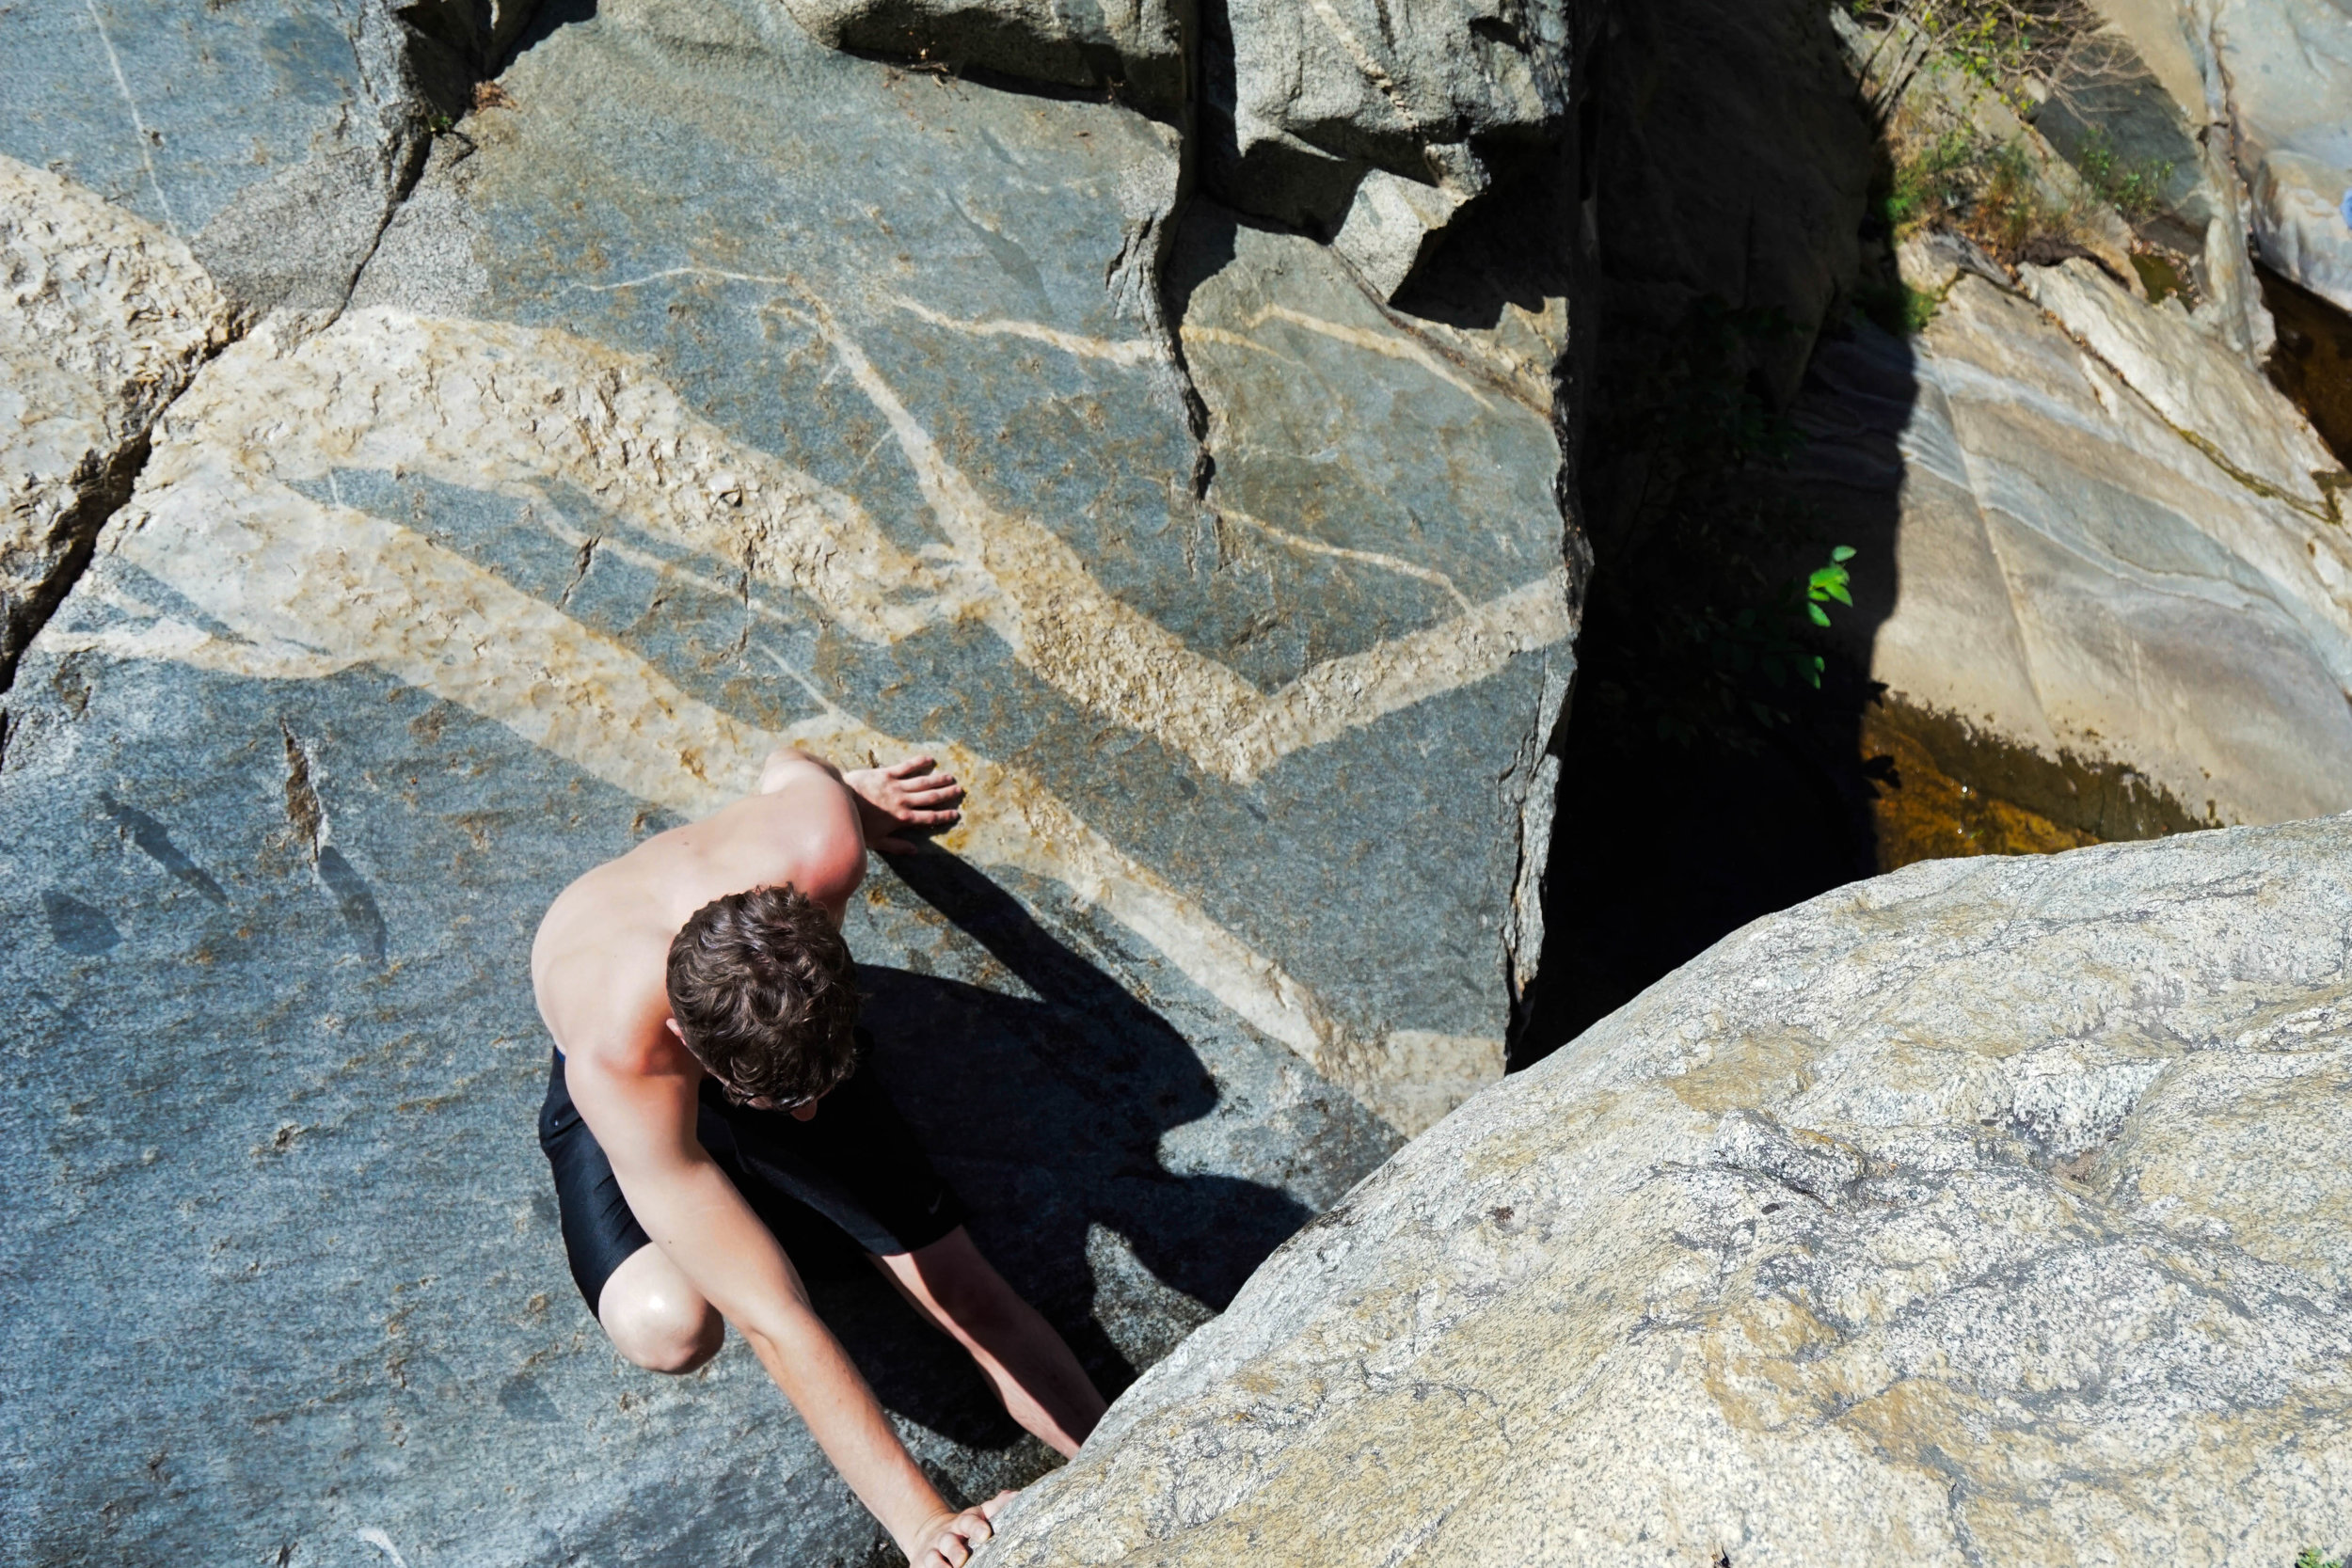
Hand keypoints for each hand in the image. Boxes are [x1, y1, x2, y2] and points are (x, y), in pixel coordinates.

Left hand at [843, 753, 963, 852]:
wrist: (839, 803)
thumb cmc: (855, 824)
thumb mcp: (875, 841)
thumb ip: (896, 846)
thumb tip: (915, 851)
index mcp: (902, 819)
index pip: (929, 818)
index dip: (944, 816)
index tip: (955, 814)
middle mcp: (903, 802)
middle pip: (930, 798)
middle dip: (946, 795)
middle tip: (959, 791)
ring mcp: (895, 787)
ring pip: (922, 782)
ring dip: (938, 780)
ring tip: (950, 777)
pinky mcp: (886, 774)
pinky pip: (906, 767)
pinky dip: (919, 762)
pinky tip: (929, 759)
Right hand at [909, 1492, 1014, 1566]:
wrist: (930, 1536)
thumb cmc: (964, 1528)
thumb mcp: (979, 1516)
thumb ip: (996, 1507)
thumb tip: (1017, 1494)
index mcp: (964, 1523)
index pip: (970, 1521)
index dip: (977, 1526)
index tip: (985, 1534)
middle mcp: (948, 1536)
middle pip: (951, 1540)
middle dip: (957, 1549)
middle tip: (964, 1556)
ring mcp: (934, 1550)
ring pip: (936, 1556)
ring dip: (943, 1563)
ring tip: (954, 1567)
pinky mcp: (923, 1563)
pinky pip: (926, 1567)